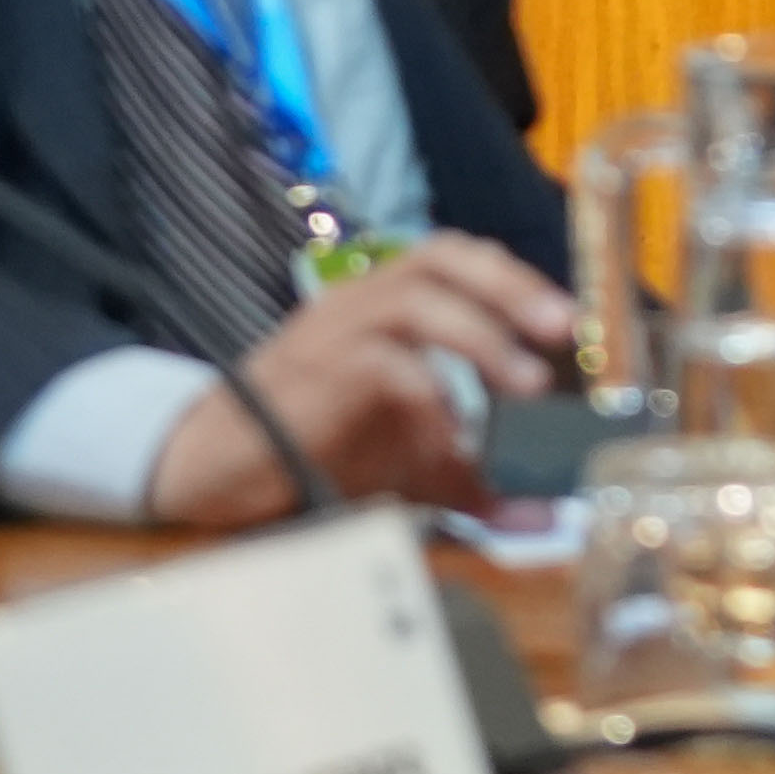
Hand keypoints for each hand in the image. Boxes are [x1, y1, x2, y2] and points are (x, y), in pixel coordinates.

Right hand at [146, 234, 573, 524]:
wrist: (208, 467)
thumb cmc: (311, 447)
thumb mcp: (401, 458)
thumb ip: (467, 475)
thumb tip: (539, 517)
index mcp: (378, 300)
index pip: (450, 256)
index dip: (511, 276)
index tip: (565, 316)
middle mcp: (355, 302)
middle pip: (438, 259)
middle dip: (507, 287)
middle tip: (560, 328)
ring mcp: (328, 333)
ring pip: (412, 301)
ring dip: (478, 335)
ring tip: (523, 384)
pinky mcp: (309, 375)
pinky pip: (380, 369)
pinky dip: (425, 398)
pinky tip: (450, 437)